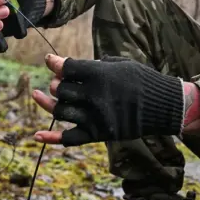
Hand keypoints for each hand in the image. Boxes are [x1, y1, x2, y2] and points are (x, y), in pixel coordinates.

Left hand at [31, 54, 184, 145]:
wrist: (163, 106)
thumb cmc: (142, 80)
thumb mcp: (120, 64)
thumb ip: (94, 64)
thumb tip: (70, 66)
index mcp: (100, 75)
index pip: (67, 68)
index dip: (55, 63)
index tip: (50, 61)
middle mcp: (94, 96)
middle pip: (60, 89)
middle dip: (56, 83)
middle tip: (58, 81)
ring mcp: (95, 117)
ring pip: (60, 111)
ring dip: (48, 103)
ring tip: (39, 96)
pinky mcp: (98, 134)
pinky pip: (69, 138)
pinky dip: (51, 137)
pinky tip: (37, 134)